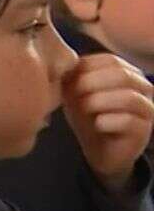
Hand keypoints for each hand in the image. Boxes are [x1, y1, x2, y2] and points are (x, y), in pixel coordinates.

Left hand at [61, 54, 153, 191]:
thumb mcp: (75, 94)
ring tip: (85, 108)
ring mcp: (147, 109)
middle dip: (92, 82)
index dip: (87, 68)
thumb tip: (65, 62)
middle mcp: (142, 88)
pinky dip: (108, 121)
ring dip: (100, 101)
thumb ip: (72, 76)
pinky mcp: (144, 130)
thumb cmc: (89, 117)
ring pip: (129, 97)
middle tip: (75, 93)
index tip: (68, 79)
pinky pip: (129, 121)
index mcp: (126, 73)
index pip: (110, 60)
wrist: (99, 149)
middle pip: (122, 75)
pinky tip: (97, 124)